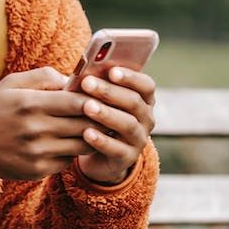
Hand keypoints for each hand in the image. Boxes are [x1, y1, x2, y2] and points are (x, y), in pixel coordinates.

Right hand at [0, 67, 102, 180]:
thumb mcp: (11, 83)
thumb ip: (44, 76)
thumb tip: (74, 80)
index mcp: (29, 103)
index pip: (76, 102)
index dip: (95, 99)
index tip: (102, 97)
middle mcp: (35, 129)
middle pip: (84, 124)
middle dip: (100, 118)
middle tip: (108, 113)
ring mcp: (37, 152)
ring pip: (81, 145)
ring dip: (92, 137)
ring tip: (96, 128)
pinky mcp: (38, 170)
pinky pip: (68, 161)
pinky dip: (73, 152)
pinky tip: (70, 143)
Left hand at [74, 66, 155, 184]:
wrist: (96, 153)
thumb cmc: (96, 116)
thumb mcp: (98, 100)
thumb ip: (95, 85)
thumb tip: (81, 73)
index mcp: (143, 100)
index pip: (146, 85)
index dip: (131, 77)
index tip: (111, 71)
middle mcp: (146, 118)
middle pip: (134, 102)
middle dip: (109, 91)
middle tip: (87, 83)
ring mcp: (139, 139)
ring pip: (128, 124)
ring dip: (107, 114)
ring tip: (87, 107)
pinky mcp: (127, 158)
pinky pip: (117, 149)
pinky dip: (102, 140)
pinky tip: (86, 133)